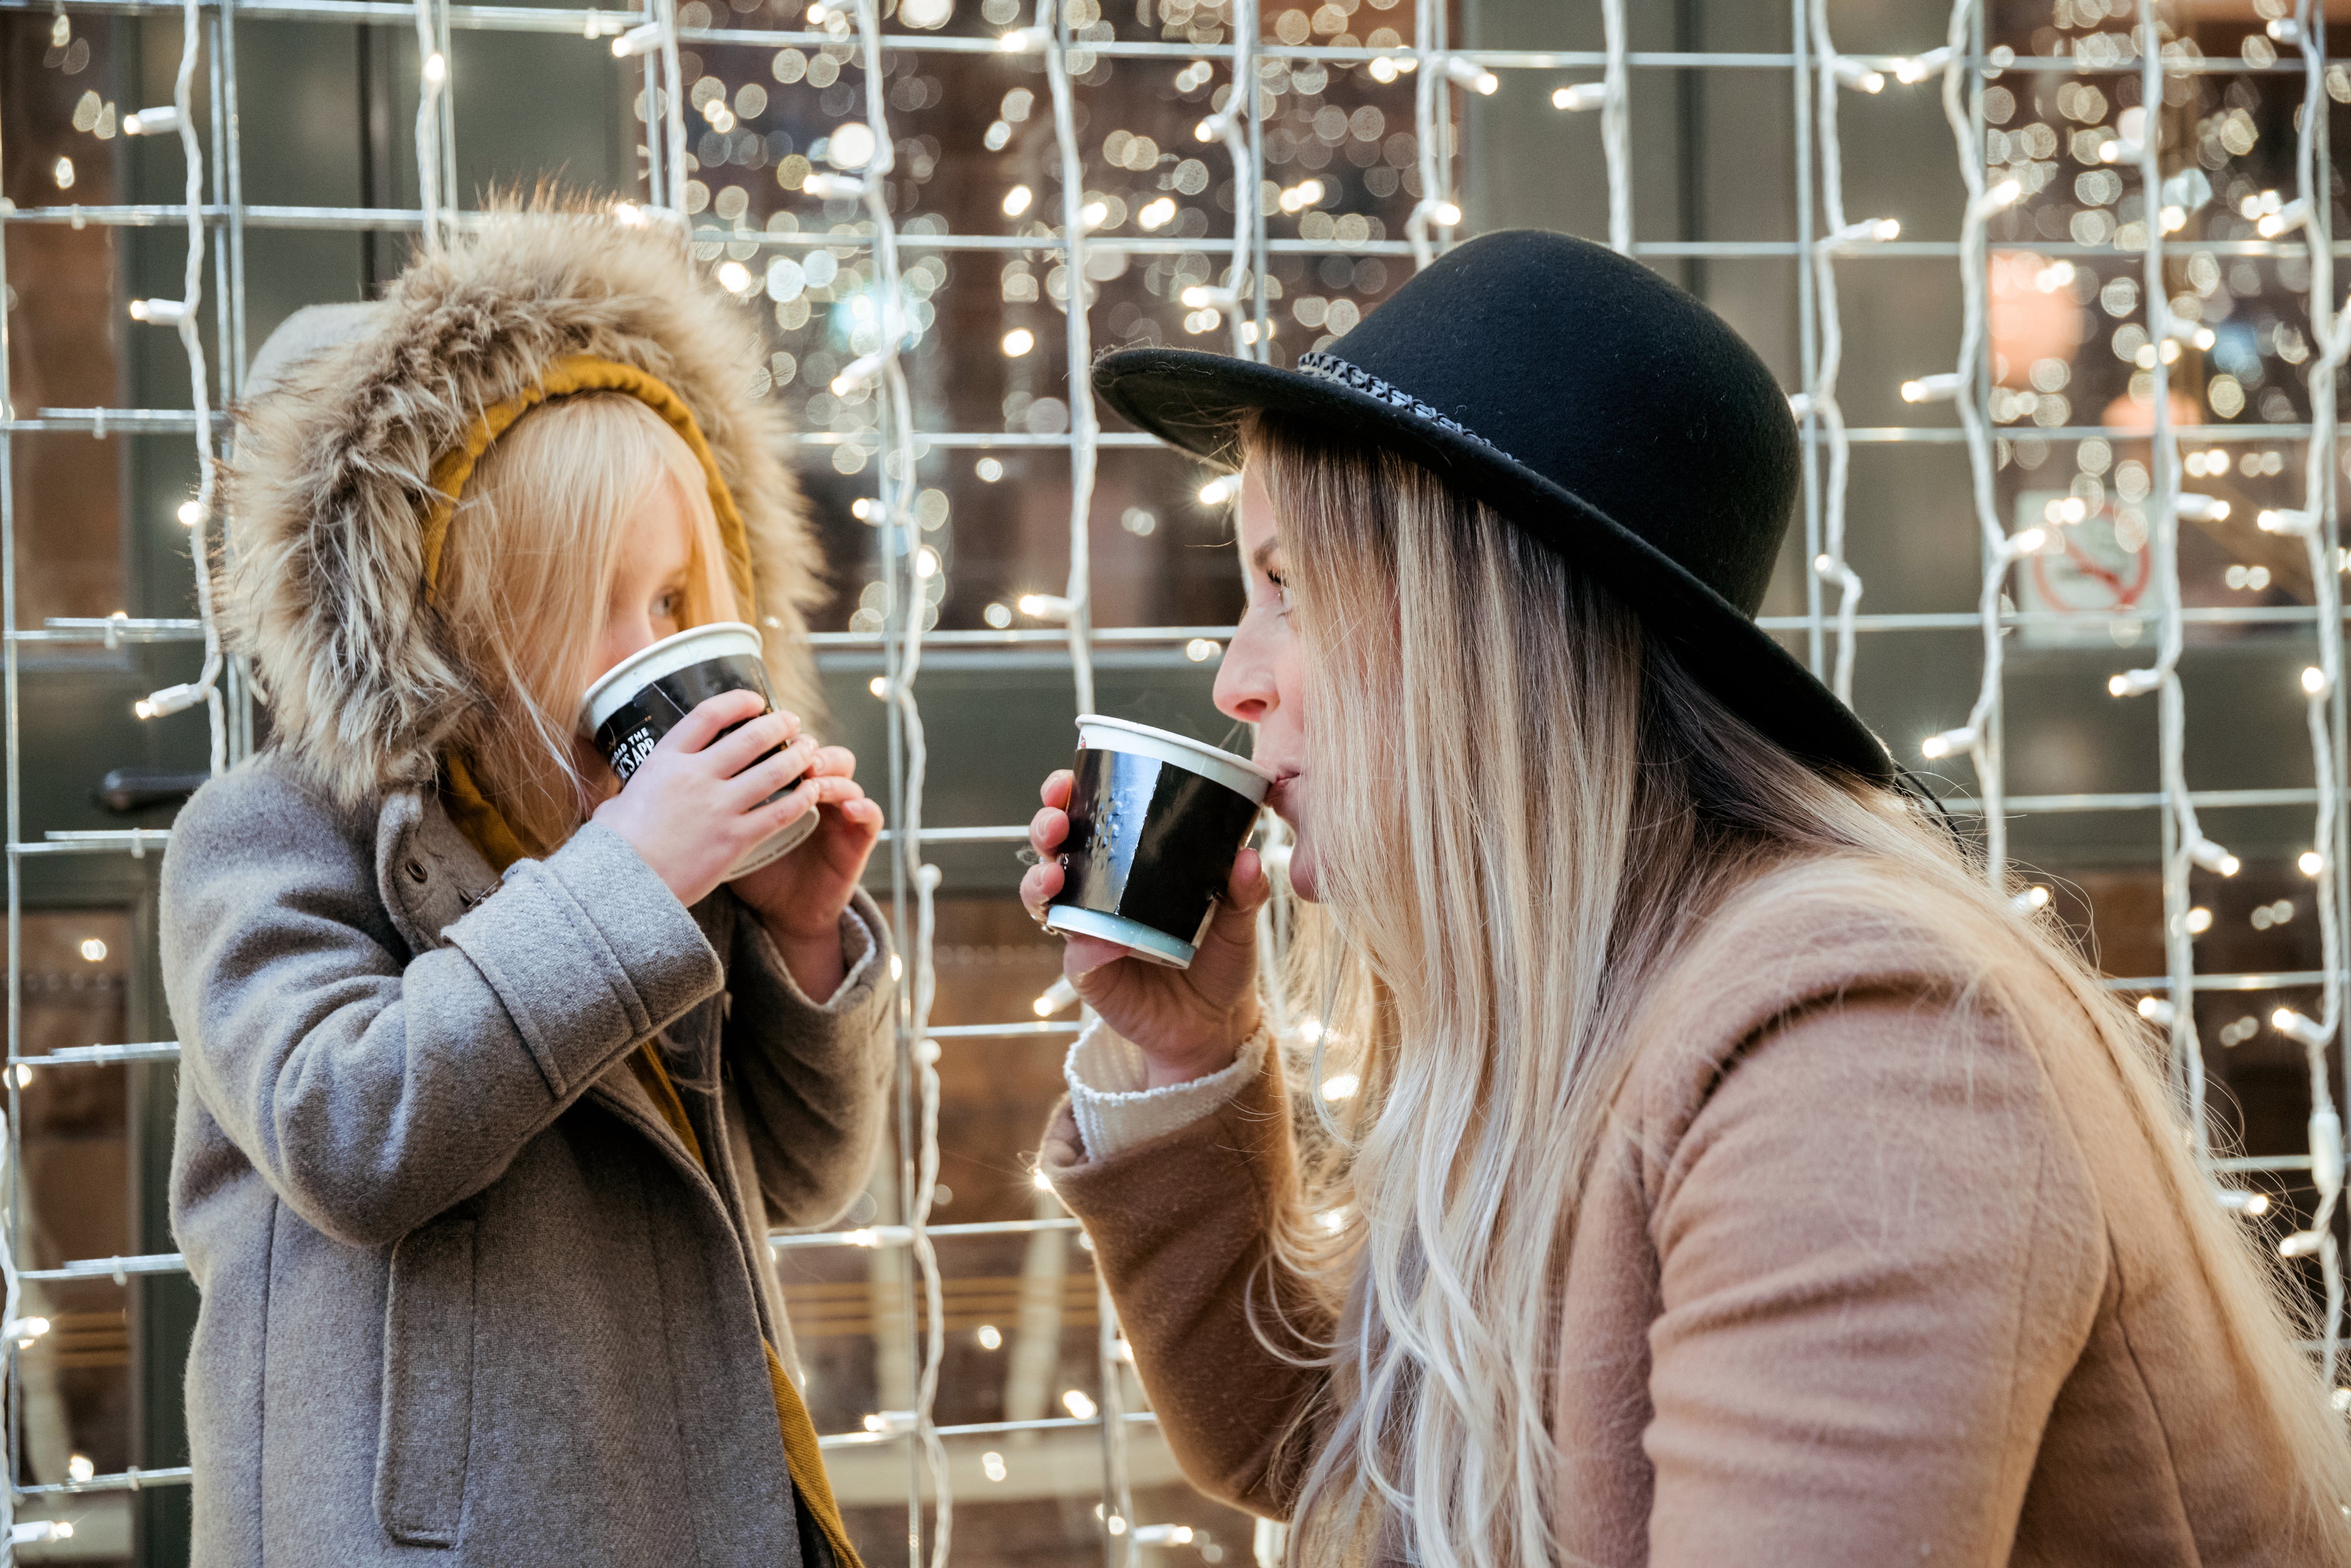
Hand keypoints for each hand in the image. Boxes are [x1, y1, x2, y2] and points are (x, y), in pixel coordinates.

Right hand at [591, 690, 825, 911]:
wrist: (620, 887)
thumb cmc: (612, 848)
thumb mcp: (617, 802)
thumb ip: (638, 789)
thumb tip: (635, 788)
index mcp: (665, 761)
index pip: (708, 715)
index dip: (737, 702)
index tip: (756, 701)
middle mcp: (696, 776)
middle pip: (751, 737)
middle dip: (780, 726)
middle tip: (794, 723)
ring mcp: (718, 807)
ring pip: (773, 770)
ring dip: (799, 757)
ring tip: (812, 751)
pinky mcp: (735, 839)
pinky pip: (780, 812)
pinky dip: (801, 799)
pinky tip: (812, 792)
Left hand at [730, 742, 883, 998]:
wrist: (783, 914)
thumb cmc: (753, 871)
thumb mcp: (725, 834)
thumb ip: (712, 805)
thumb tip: (670, 777)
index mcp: (781, 783)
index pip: (782, 745)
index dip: (774, 733)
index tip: (758, 735)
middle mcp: (813, 790)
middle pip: (816, 749)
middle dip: (803, 746)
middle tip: (790, 749)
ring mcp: (837, 812)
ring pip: (845, 774)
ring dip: (832, 771)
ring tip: (815, 778)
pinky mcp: (856, 839)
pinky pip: (870, 815)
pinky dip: (863, 807)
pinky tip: (849, 808)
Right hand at [1019, 768, 1266, 1088]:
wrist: (1215, 1023)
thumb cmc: (1220, 960)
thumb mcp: (1239, 921)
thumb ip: (1244, 891)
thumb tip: (1249, 856)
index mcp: (1126, 866)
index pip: (1089, 820)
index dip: (1068, 797)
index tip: (1066, 780)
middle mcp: (1097, 894)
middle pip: (1054, 850)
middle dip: (1045, 828)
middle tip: (1056, 822)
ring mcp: (1087, 932)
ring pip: (1043, 899)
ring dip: (1039, 882)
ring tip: (1054, 877)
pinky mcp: (1089, 974)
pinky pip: (1076, 955)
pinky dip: (1084, 946)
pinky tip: (1101, 941)